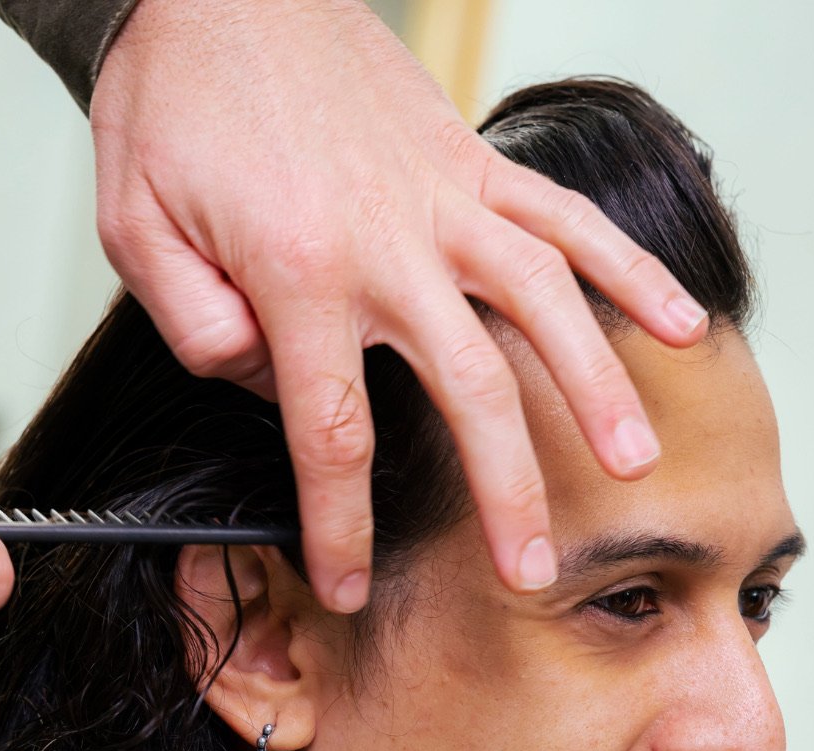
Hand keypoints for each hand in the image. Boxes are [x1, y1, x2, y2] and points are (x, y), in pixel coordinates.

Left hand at [91, 0, 708, 613]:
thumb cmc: (178, 103)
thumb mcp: (136, 224)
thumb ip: (194, 325)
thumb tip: (258, 388)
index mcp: (298, 275)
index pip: (332, 433)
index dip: (344, 525)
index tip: (352, 584)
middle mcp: (389, 247)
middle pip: (469, 392)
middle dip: (505, 495)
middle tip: (529, 572)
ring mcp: (445, 201)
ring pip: (544, 306)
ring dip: (595, 391)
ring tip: (633, 463)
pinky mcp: (474, 163)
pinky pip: (567, 218)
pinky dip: (630, 269)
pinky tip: (677, 322)